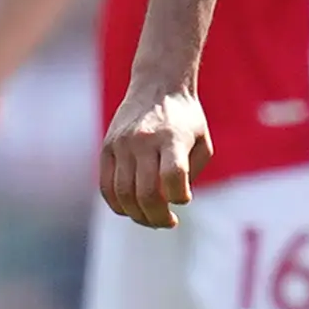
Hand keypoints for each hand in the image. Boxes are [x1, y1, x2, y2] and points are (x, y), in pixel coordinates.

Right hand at [99, 86, 210, 228]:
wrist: (157, 86)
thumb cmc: (186, 119)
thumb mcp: (202, 141)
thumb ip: (191, 172)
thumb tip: (172, 201)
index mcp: (171, 138)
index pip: (173, 177)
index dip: (179, 197)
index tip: (184, 199)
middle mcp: (143, 141)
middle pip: (146, 193)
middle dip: (157, 217)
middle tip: (168, 223)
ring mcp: (121, 145)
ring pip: (123, 194)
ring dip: (137, 215)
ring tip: (152, 219)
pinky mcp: (107, 148)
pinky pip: (106, 186)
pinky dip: (118, 205)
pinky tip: (131, 210)